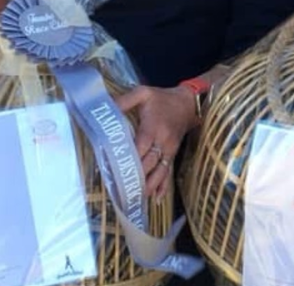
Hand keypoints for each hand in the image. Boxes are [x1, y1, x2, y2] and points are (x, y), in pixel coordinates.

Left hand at [115, 84, 197, 199]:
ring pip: (159, 172)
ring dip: (148, 186)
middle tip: (120, 191)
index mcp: (153, 127)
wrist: (187, 103)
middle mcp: (162, 141)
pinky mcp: (173, 155)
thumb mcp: (143, 93)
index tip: (116, 171)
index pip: (140, 147)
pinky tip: (156, 199)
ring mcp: (169, 150)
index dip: (130, 160)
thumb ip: (125, 101)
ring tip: (135, 199)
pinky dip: (163, 187)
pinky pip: (168, 173)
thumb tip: (106, 108)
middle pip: (149, 164)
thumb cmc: (162, 99)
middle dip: (136, 178)